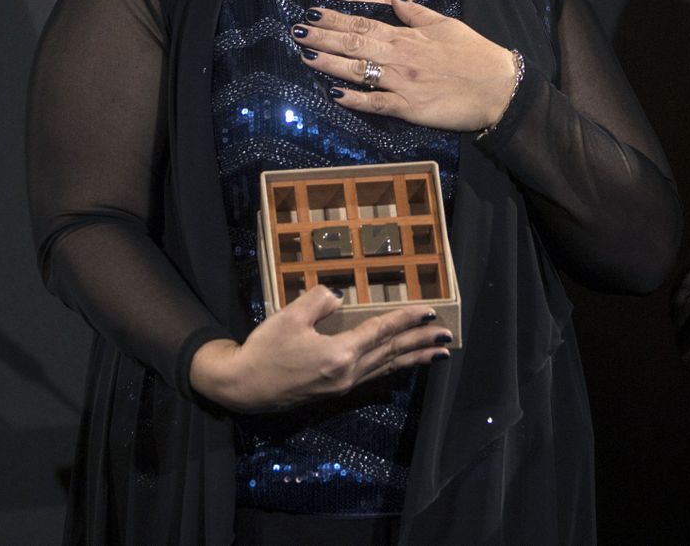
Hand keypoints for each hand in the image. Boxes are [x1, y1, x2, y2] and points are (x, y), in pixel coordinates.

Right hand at [189, 286, 451, 412]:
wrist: (241, 388)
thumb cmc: (264, 350)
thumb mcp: (290, 317)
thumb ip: (320, 302)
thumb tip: (341, 298)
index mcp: (340, 354)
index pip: (382, 332)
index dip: (407, 320)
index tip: (431, 312)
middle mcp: (348, 373)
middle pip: (392, 353)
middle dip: (421, 342)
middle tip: (447, 335)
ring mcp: (341, 385)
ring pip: (386, 367)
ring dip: (413, 358)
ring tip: (437, 353)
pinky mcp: (333, 390)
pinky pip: (373, 375)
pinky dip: (392, 367)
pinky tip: (400, 365)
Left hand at [291, 0, 517, 130]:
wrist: (500, 88)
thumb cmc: (476, 55)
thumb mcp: (446, 25)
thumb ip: (416, 13)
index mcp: (408, 36)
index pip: (364, 24)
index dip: (336, 20)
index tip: (312, 13)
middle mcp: (400, 57)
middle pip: (354, 44)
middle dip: (322, 38)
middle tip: (295, 31)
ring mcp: (403, 83)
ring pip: (359, 71)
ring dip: (329, 63)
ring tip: (305, 56)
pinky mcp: (410, 108)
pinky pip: (377, 103)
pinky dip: (355, 99)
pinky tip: (333, 94)